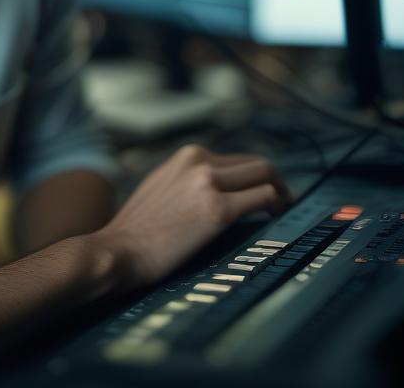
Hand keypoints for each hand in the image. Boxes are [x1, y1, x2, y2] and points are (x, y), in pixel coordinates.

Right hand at [89, 144, 293, 292]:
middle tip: (283, 206)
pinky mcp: (218, 210)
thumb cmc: (138, 229)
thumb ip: (188, 181)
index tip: (263, 197)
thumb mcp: (161, 188)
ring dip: (282, 194)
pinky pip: (263, 197)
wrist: (120, 249)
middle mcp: (198, 161)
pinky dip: (278, 207)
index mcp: (186, 156)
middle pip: (257, 164)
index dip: (256, 179)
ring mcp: (208, 183)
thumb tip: (218, 191)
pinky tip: (277, 221)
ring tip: (283, 214)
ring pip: (265, 175)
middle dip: (276, 183)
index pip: (236, 160)